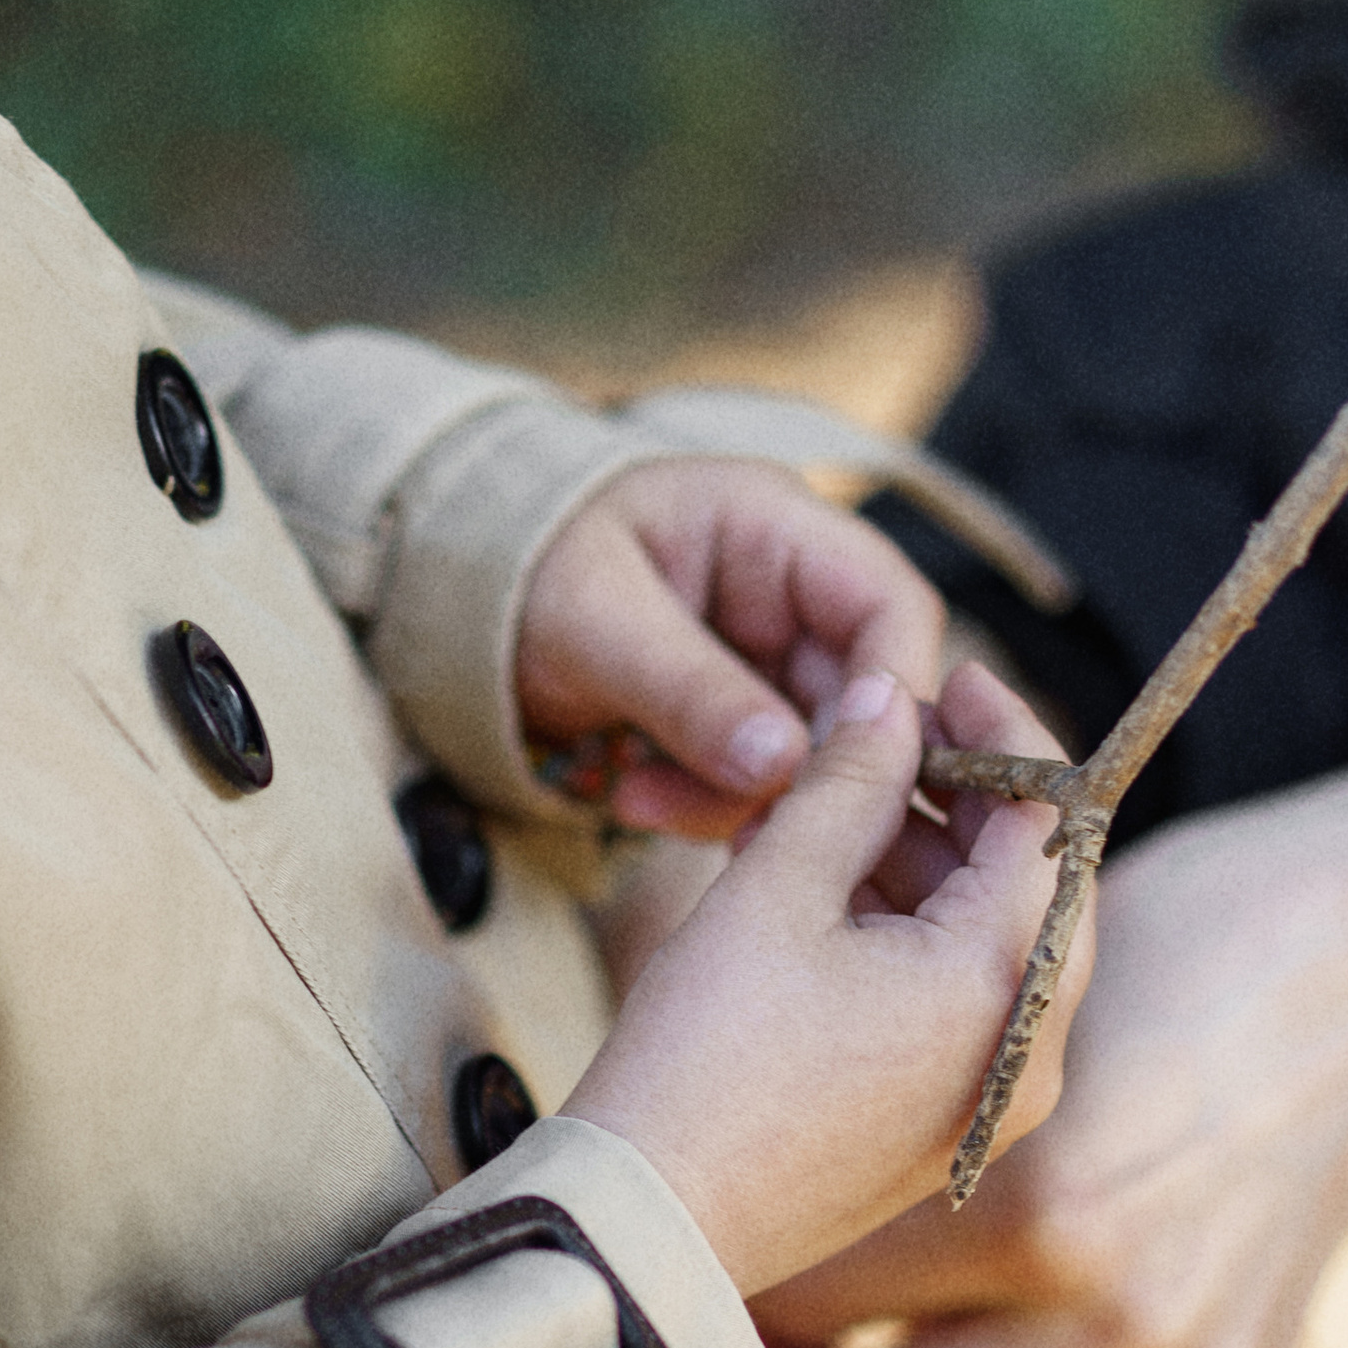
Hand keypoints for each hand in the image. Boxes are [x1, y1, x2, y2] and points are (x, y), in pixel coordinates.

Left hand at [516, 455, 943, 839]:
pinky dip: (705, 804)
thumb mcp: (595, 622)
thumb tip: (781, 765)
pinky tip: (636, 799)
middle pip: (859, 694)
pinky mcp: (734, 717)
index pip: (889, 602)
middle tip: (736, 821)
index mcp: (772, 526)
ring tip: (644, 803)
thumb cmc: (522, 571)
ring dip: (741, 799)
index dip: (893, 690)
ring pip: (809, 751)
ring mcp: (764, 657)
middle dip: (802, 769)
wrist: (454, 608)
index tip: (862, 773)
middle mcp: (787, 592)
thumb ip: (689, 690)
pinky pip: (755, 777)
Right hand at [565, 661, 1092, 1301]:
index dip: (1004, 734)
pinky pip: (952, 1006)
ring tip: (825, 804)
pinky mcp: (942, 1133)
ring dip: (922, 864)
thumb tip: (888, 698)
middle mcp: (1028, 1055)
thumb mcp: (774, 891)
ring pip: (986, 944)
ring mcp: (990, 1104)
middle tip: (880, 735)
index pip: (1053, 825)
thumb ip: (848, 781)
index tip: (948, 676)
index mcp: (1006, 988)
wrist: (647, 1225)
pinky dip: (904, 937)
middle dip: (959, 800)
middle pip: (1030, 886)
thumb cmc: (704, 1061)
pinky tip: (824, 886)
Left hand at [756, 761, 1347, 1347]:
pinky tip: (967, 1317)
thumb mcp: (1018, 993)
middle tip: (725, 1346)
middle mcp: (1105, 1308)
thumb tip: (763, 1183)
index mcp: (1034, 1201)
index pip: (818, 1298)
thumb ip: (910, 1114)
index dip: (734, 1281)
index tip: (696, 1253)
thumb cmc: (1184, 927)